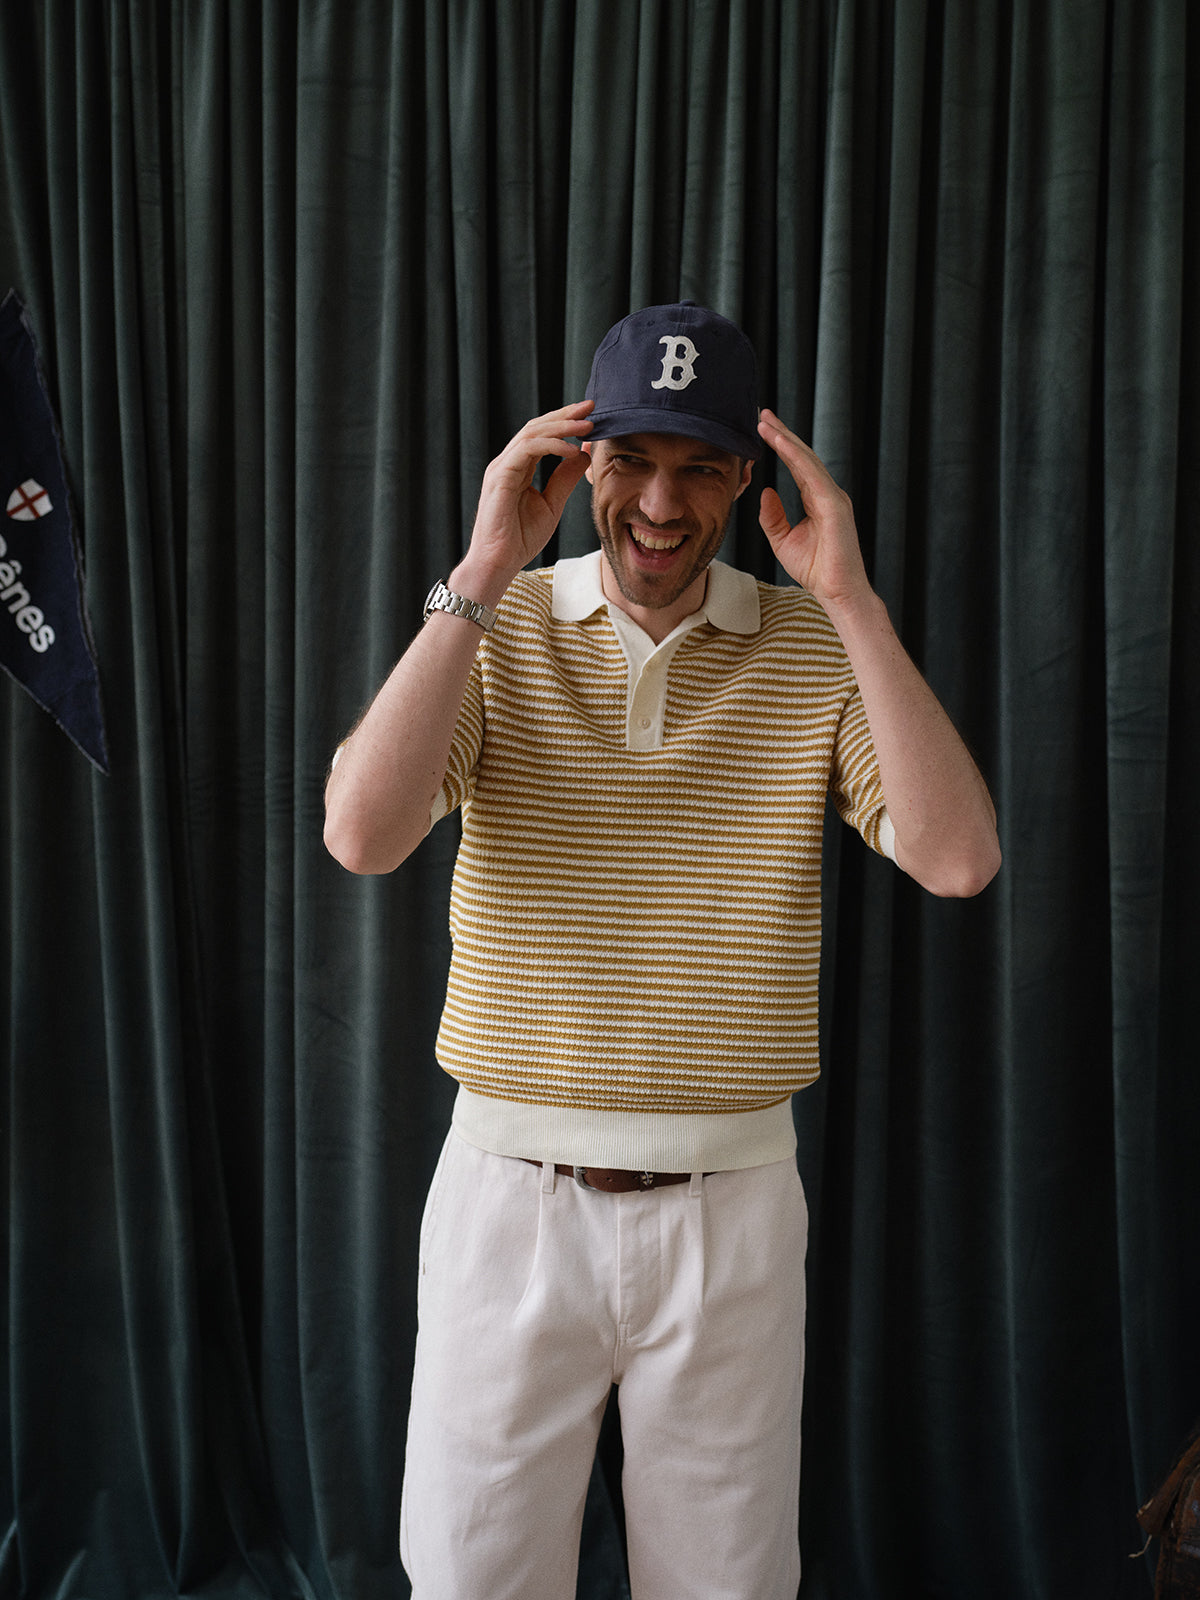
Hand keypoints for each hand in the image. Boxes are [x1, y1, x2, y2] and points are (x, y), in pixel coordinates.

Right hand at [463, 401, 593, 597]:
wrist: (499, 562)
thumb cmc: (519, 538)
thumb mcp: (552, 504)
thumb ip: (565, 479)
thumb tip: (584, 455)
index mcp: (518, 467)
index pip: (542, 435)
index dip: (565, 422)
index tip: (590, 416)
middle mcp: (507, 462)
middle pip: (536, 427)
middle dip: (565, 415)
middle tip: (590, 407)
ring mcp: (501, 468)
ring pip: (531, 433)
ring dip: (561, 427)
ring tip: (586, 426)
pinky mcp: (500, 477)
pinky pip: (526, 451)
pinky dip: (550, 446)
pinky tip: (571, 450)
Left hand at [756, 408, 871, 612]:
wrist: (836, 591)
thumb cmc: (816, 570)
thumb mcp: (783, 540)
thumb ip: (773, 517)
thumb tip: (765, 493)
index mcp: (817, 499)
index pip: (796, 466)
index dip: (780, 446)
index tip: (762, 429)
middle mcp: (827, 493)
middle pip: (802, 456)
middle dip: (782, 433)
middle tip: (762, 414)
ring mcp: (833, 497)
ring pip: (807, 460)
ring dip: (786, 439)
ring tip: (766, 423)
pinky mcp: (834, 504)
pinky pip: (812, 474)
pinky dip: (795, 456)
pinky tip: (780, 442)